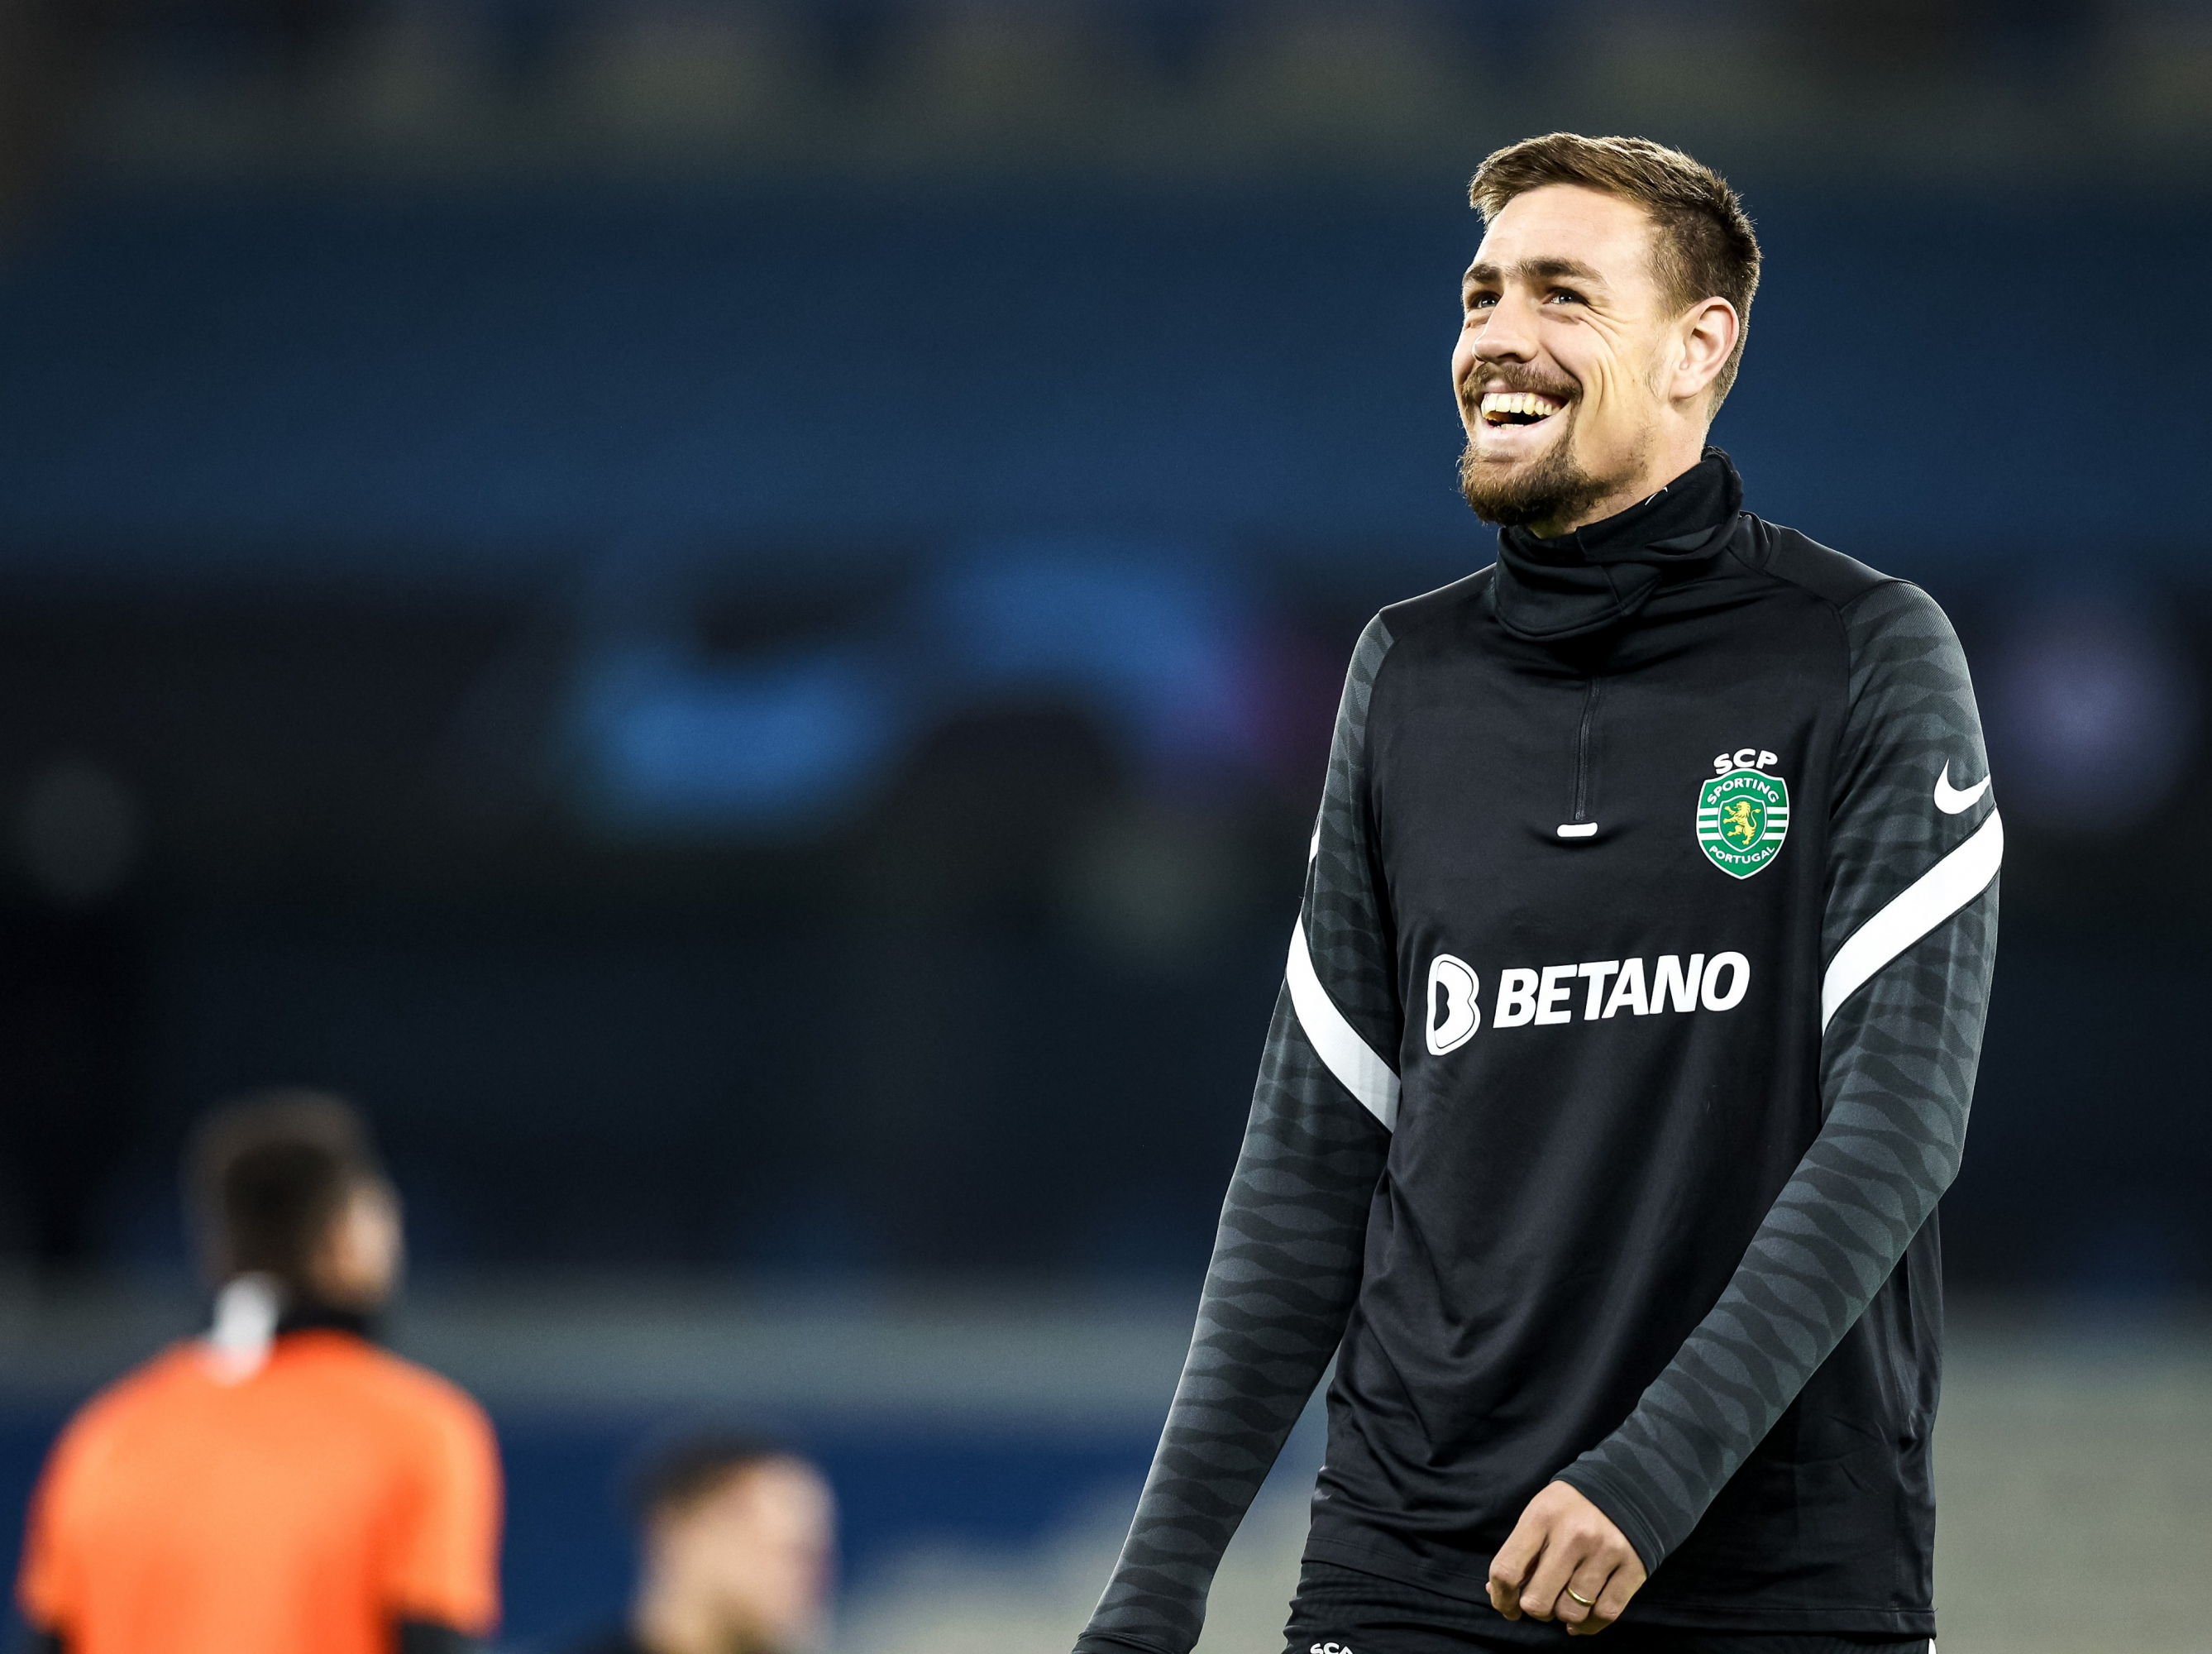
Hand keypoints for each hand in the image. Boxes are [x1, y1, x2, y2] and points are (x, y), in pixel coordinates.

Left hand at [1486, 1481, 1645, 1636]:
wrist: (1628, 1485)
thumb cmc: (1573, 1505)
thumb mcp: (1540, 1512)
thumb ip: (1520, 1551)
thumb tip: (1497, 1593)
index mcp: (1542, 1516)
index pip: (1507, 1570)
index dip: (1501, 1598)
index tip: (1506, 1606)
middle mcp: (1573, 1534)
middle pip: (1538, 1600)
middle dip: (1534, 1609)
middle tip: (1541, 1602)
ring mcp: (1605, 1552)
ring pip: (1571, 1612)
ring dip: (1563, 1616)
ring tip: (1564, 1604)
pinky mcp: (1633, 1568)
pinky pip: (1605, 1614)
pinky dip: (1590, 1625)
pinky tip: (1583, 1617)